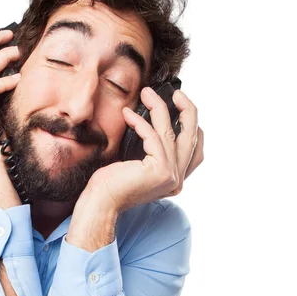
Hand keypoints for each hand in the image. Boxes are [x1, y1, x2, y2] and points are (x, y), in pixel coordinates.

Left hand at [82, 86, 203, 212]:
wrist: (100, 203)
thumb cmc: (112, 184)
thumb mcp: (138, 164)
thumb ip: (152, 151)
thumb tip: (156, 120)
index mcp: (175, 181)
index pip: (196, 151)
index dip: (193, 127)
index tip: (180, 107)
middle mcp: (177, 180)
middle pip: (193, 137)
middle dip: (188, 110)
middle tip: (176, 93)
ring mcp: (171, 176)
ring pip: (170, 132)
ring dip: (158, 108)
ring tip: (147, 93)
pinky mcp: (160, 170)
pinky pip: (152, 137)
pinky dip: (140, 122)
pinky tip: (127, 113)